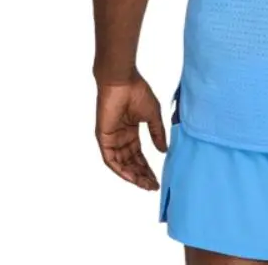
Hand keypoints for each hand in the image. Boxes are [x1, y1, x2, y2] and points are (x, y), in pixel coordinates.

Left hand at [95, 75, 167, 190]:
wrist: (123, 81)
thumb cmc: (137, 92)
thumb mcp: (152, 115)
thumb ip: (157, 133)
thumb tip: (163, 151)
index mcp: (131, 132)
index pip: (138, 155)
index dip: (147, 167)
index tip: (157, 178)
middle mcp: (120, 138)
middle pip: (131, 162)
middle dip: (142, 175)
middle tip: (153, 185)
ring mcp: (112, 139)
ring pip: (122, 164)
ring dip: (133, 175)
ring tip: (146, 184)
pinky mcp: (104, 138)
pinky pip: (111, 160)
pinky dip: (121, 170)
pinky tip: (132, 177)